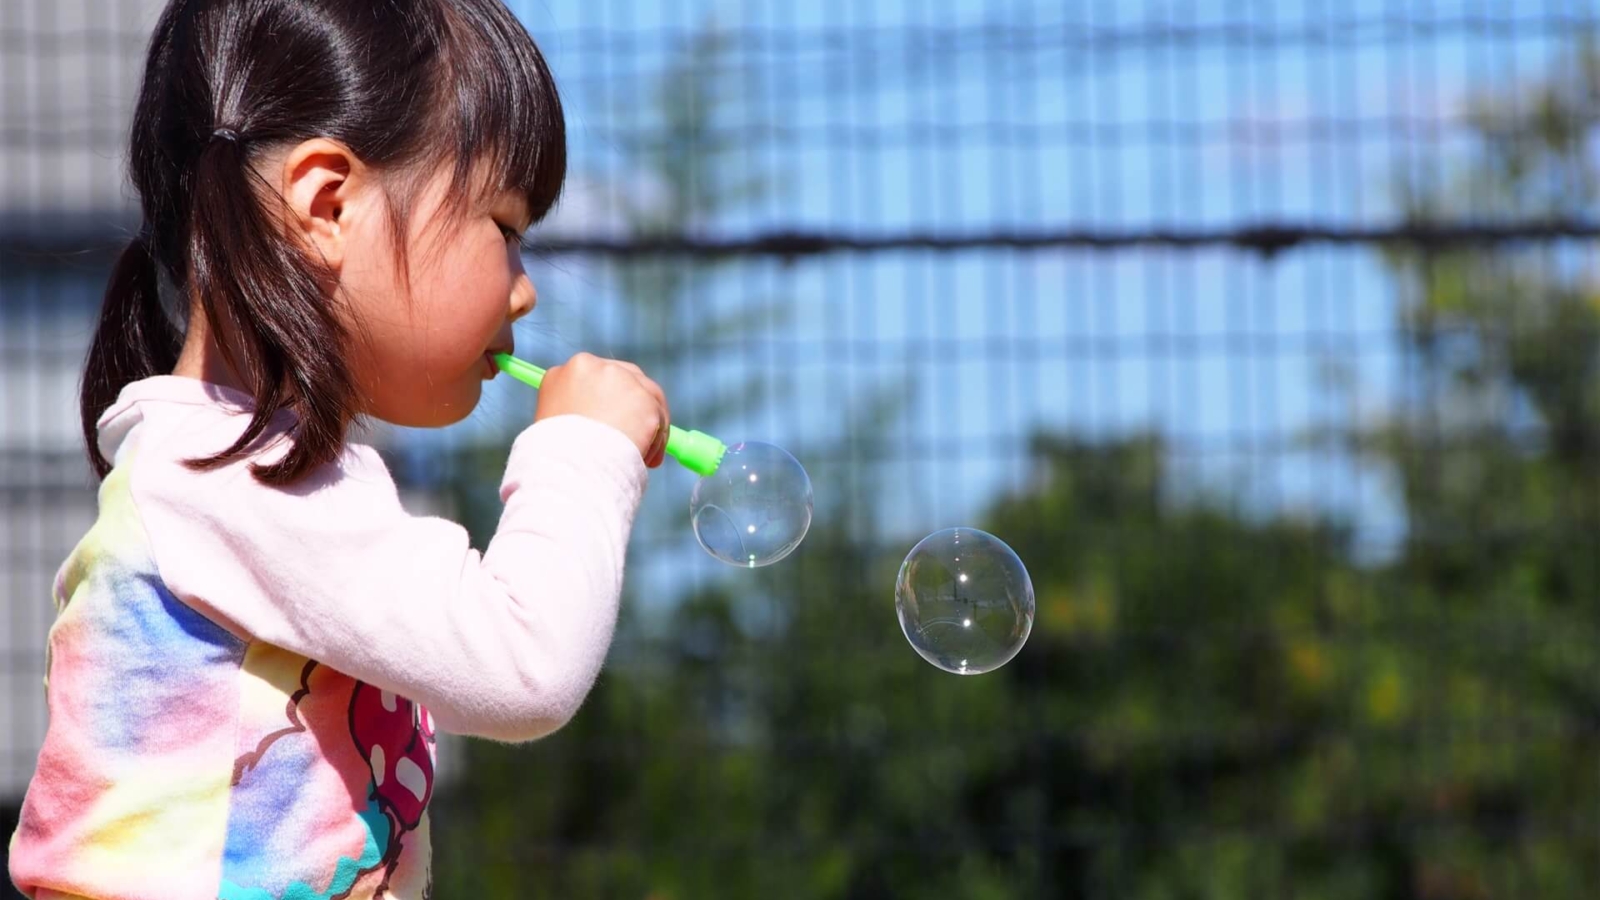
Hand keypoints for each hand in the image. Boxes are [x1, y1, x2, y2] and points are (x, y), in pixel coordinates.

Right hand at [534, 353, 670, 466]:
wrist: (568, 468)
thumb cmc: (557, 456)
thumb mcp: (557, 423)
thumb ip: (581, 411)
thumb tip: (605, 423)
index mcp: (572, 369)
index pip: (603, 376)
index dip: (612, 400)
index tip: (618, 420)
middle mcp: (597, 367)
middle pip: (631, 378)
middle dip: (636, 408)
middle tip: (638, 436)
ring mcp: (623, 381)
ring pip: (649, 399)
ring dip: (649, 427)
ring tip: (640, 458)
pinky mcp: (646, 401)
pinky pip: (659, 420)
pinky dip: (656, 442)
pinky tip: (646, 461)